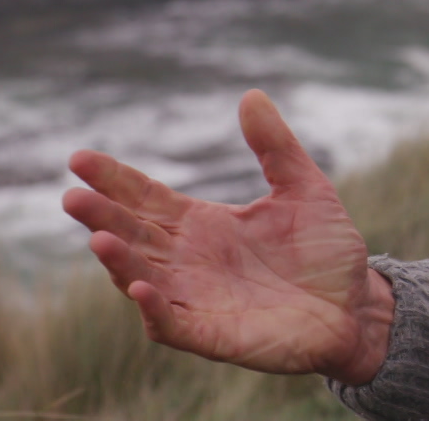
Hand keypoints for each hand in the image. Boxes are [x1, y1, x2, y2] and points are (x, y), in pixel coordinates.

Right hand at [61, 89, 394, 383]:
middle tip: (71, 195)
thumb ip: (276, 147)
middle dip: (102, 216)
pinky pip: (171, 323)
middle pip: (133, 235)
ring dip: (118, 261)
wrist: (356, 306)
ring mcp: (197, 298)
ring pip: (141, 278)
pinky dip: (153, 307)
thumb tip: (251, 95)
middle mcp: (189, 261)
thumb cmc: (326, 250)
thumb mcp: (304, 188)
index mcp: (203, 224)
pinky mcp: (213, 334)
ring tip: (99, 237)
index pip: (146, 198)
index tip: (79, 158)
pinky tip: (140, 287)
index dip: (114, 179)